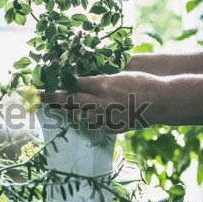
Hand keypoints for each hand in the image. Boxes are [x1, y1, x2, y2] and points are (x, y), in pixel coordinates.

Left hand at [40, 72, 166, 132]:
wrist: (163, 102)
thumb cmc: (143, 82)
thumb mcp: (120, 74)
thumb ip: (100, 78)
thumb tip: (82, 78)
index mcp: (103, 84)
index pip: (73, 83)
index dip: (58, 82)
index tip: (47, 81)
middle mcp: (101, 101)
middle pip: (70, 100)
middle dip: (53, 97)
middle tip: (40, 95)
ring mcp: (106, 116)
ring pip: (77, 116)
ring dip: (63, 112)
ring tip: (52, 108)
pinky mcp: (112, 127)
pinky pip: (92, 125)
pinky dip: (82, 121)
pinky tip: (74, 118)